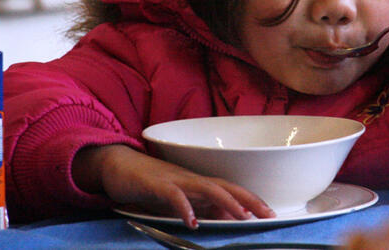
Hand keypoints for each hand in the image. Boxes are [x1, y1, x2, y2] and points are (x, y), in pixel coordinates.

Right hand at [72, 144, 274, 228]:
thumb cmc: (149, 184)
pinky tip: (192, 222)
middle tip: (268, 215)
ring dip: (227, 202)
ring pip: (207, 188)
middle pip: (226, 187)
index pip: (231, 190)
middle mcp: (192, 179)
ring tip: (242, 217)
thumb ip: (199, 209)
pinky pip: (173, 195)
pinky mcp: (156, 185)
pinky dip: (184, 208)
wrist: (118, 165)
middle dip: (250, 201)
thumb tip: (223, 220)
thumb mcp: (178, 200)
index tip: (270, 213)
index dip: (251, 200)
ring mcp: (175, 180)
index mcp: (198, 184)